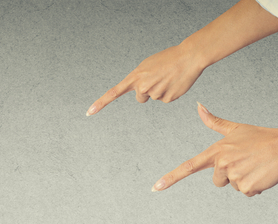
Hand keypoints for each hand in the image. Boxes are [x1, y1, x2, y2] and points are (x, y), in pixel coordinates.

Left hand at [86, 43, 204, 115]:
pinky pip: (165, 99)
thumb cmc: (167, 59)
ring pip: (154, 98)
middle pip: (140, 98)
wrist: (188, 57)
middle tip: (158, 77)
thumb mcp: (148, 65)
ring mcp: (155, 94)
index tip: (89, 113)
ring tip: (168, 77)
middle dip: (147, 91)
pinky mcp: (167, 99)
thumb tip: (141, 95)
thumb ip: (139, 79)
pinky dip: (170, 93)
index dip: (100, 103)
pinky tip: (174, 83)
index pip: (113, 93)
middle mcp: (142, 87)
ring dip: (160, 90)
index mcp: (135, 77)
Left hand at [153, 104, 277, 195]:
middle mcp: (222, 164)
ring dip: (244, 179)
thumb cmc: (260, 137)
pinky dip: (255, 186)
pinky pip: (247, 193)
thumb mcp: (235, 128)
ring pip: (233, 186)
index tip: (155, 188)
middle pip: (217, 181)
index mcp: (216, 151)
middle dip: (230, 175)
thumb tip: (198, 106)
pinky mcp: (247, 187)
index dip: (171, 178)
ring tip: (255, 165)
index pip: (188, 166)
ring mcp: (234, 176)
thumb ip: (214, 122)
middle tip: (246, 161)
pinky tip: (262, 173)